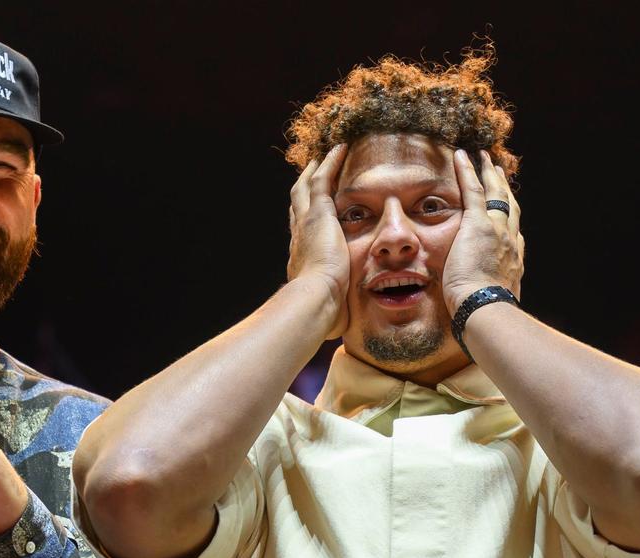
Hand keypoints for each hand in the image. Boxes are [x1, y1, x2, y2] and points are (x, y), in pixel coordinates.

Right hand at [286, 143, 350, 337]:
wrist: (315, 302)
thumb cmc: (322, 312)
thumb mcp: (328, 308)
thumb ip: (333, 309)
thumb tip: (339, 327)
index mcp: (302, 258)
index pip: (302, 232)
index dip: (305, 217)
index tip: (311, 208)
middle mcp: (299, 237)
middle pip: (298, 205)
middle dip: (304, 188)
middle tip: (312, 171)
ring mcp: (306, 223)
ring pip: (307, 188)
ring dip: (316, 169)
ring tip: (325, 154)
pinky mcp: (318, 214)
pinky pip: (323, 180)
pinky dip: (330, 163)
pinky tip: (341, 148)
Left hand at [442, 149, 524, 311]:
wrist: (484, 306)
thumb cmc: (482, 311)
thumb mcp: (492, 301)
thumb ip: (489, 295)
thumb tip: (480, 305)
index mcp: (512, 260)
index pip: (513, 233)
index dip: (510, 218)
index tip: (507, 210)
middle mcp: (510, 241)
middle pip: (509, 208)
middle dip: (505, 189)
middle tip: (500, 173)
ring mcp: (497, 229)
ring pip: (496, 194)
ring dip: (490, 175)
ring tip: (485, 160)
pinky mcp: (478, 223)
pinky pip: (473, 190)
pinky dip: (468, 171)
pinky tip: (462, 156)